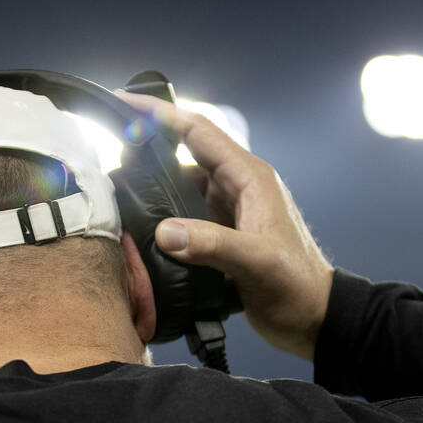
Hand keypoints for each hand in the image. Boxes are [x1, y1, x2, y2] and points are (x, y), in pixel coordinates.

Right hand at [114, 91, 333, 359]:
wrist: (314, 318)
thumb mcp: (257, 262)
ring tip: (116, 198)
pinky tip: (139, 229)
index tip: (125, 104)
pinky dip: (160, 216)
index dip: (160, 114)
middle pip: (182, 155)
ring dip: (150, 189)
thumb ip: (213, 245)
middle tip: (108, 161)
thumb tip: (165, 231)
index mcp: (248, 178)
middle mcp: (236, 186)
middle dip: (145, 153)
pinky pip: (182, 214)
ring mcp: (227, 210)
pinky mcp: (219, 233)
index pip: (198, 131)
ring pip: (178, 186)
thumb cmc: (296, 286)